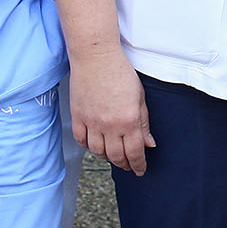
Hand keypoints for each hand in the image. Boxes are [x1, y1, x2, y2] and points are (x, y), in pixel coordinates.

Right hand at [70, 53, 154, 174]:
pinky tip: (96, 145)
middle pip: (116, 156)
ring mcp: (92, 122)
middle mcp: (110, 125)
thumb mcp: (140, 97)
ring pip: (98, 152)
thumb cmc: (120, 72)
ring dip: (107, 157)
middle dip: (125, 164)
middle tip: (129, 166)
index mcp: (129, 120)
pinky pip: (82, 140)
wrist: (96, 57)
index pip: (135, 152)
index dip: (138, 165)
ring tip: (113, 156)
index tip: (140, 170)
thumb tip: (149, 144)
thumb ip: (144, 123)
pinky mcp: (78, 117)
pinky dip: (89, 147)